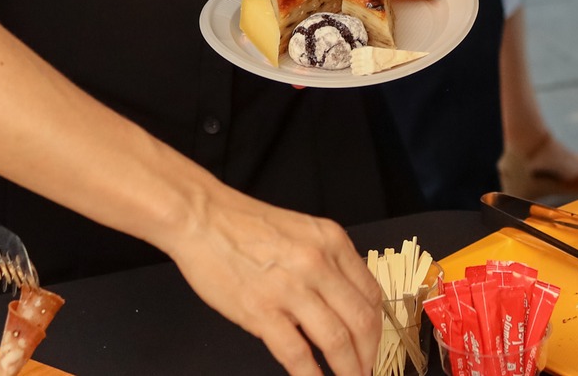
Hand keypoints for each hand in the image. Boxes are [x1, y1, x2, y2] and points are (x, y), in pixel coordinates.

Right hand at [165, 179, 379, 375]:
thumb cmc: (244, 224)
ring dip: (349, 369)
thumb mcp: (302, 231)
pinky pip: (297, 353)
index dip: (377, 327)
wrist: (201, 217)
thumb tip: (340, 301)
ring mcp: (291, 289)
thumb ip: (326, 262)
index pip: (371, 294)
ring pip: (337, 340)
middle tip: (366, 371)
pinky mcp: (261, 311)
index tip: (372, 344)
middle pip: (362, 321)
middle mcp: (318, 264)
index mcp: (332, 242)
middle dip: (369, 355)